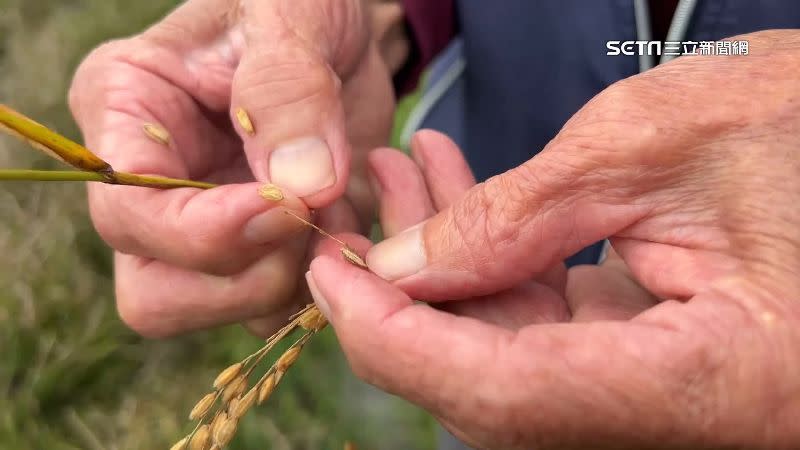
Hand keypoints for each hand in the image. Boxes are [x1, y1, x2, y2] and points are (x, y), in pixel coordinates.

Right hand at [68, 0, 400, 336]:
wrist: (341, 34)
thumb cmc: (296, 3)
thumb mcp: (290, 15)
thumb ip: (288, 91)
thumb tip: (301, 186)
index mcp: (124, 114)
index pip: (126, 211)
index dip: (201, 231)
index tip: (285, 205)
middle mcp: (152, 188)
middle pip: (156, 292)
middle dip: (244, 275)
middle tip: (313, 218)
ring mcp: (205, 229)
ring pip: (221, 311)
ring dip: (293, 282)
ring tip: (342, 214)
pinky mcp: (259, 251)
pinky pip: (281, 307)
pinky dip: (324, 287)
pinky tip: (354, 229)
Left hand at [308, 30, 799, 449]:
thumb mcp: (653, 145)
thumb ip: (517, 216)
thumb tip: (405, 268)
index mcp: (716, 383)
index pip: (508, 395)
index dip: (399, 343)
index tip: (329, 278)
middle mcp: (691, 413)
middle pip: (498, 386)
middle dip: (409, 302)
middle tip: (354, 226)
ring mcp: (669, 387)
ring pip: (514, 349)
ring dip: (446, 266)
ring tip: (401, 181)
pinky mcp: (652, 350)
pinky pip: (549, 319)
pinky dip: (496, 258)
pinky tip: (457, 195)